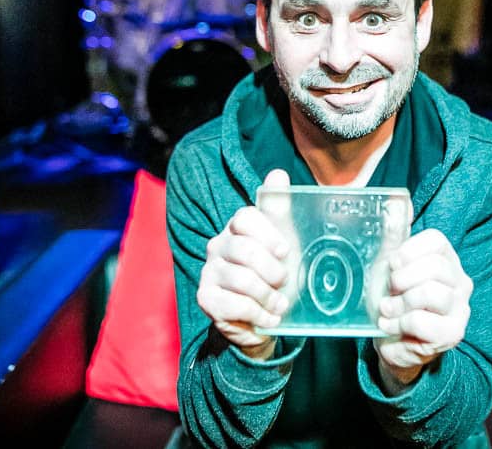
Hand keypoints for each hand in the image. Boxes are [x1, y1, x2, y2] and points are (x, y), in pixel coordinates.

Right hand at [197, 169, 293, 358]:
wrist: (269, 316)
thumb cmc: (277, 273)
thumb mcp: (284, 239)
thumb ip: (279, 208)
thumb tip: (278, 173)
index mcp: (237, 228)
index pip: (244, 218)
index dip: (268, 234)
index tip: (285, 251)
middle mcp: (218, 246)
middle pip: (244, 250)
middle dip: (272, 270)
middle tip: (285, 282)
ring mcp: (208, 272)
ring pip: (241, 279)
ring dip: (268, 296)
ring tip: (280, 304)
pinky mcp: (205, 299)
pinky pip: (234, 304)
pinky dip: (259, 314)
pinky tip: (269, 317)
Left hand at [374, 229, 472, 390]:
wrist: (393, 341)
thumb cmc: (393, 299)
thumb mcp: (390, 267)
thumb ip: (394, 236)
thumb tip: (394, 201)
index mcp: (446, 258)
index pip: (437, 241)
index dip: (409, 250)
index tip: (393, 264)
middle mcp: (460, 281)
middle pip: (435, 266)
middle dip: (401, 279)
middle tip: (388, 291)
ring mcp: (459, 308)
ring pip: (431, 293)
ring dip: (399, 303)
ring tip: (387, 310)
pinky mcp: (452, 333)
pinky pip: (422, 320)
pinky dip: (399, 323)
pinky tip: (391, 326)